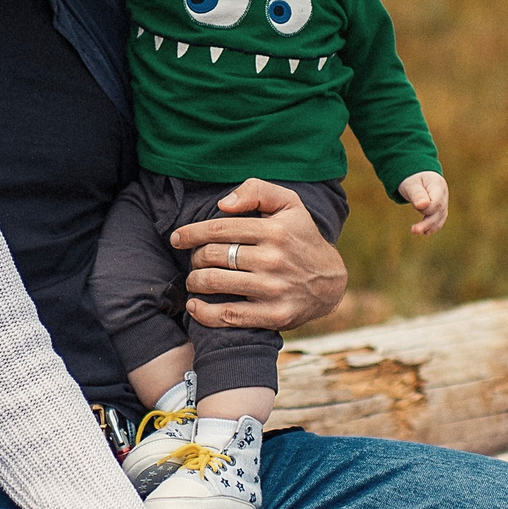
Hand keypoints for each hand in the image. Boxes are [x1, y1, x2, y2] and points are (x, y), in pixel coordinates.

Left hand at [172, 178, 348, 332]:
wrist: (330, 281)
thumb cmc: (301, 237)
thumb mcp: (288, 203)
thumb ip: (256, 191)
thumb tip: (223, 204)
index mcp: (274, 230)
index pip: (218, 229)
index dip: (191, 233)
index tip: (177, 238)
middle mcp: (274, 259)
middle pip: (213, 256)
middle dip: (196, 257)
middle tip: (195, 260)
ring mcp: (274, 289)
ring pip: (215, 283)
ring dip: (195, 282)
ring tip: (194, 280)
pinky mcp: (274, 315)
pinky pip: (228, 317)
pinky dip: (204, 313)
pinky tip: (195, 306)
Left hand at [398, 171, 448, 235]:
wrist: (418, 175)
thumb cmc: (413, 179)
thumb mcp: (412, 184)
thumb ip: (417, 194)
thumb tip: (422, 205)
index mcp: (438, 185)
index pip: (436, 203)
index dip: (425, 209)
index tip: (413, 207)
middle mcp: (444, 194)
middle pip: (439, 212)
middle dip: (427, 223)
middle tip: (413, 230)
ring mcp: (443, 202)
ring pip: (440, 217)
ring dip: (429, 226)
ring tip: (415, 231)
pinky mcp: (440, 209)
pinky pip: (439, 219)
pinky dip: (433, 226)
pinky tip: (425, 232)